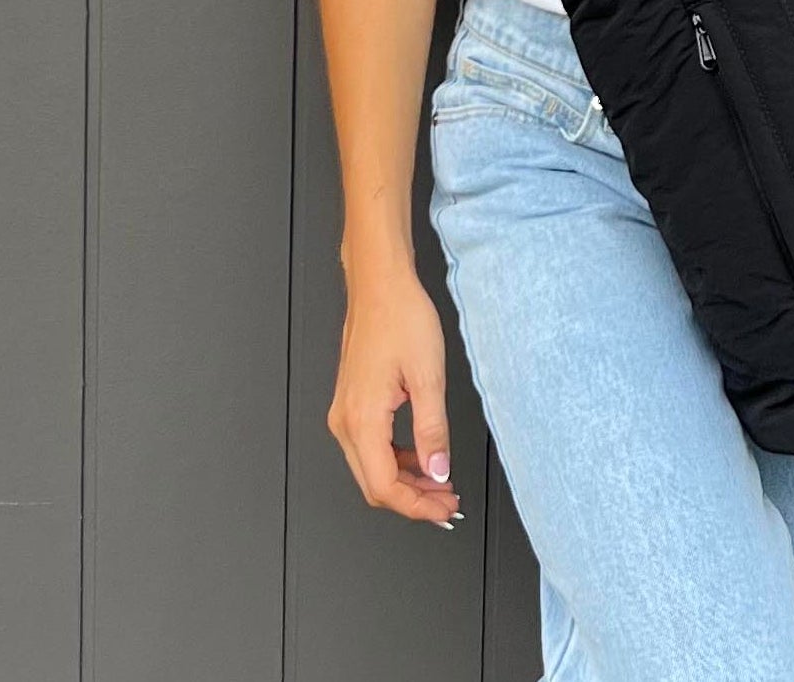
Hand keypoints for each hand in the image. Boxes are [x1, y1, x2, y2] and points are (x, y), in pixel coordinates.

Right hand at [329, 266, 463, 529]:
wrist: (380, 284)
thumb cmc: (400, 317)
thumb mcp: (428, 376)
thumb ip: (433, 431)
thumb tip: (438, 472)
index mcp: (362, 419)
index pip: (385, 487)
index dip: (416, 507)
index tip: (443, 511)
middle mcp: (346, 420)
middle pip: (374, 484)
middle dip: (412, 500)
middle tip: (447, 503)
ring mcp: (345, 412)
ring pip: (371, 468)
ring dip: (406, 481)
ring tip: (440, 483)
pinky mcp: (352, 402)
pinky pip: (370, 446)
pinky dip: (396, 459)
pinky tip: (421, 455)